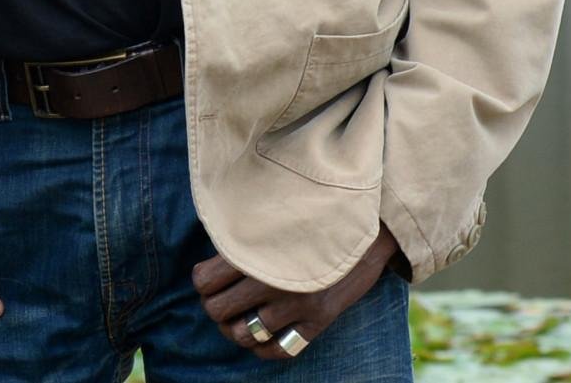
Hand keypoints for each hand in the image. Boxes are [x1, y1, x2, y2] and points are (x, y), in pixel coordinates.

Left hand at [189, 221, 403, 359]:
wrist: (368, 227)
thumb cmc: (313, 218)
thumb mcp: (274, 219)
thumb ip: (245, 239)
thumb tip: (212, 261)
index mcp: (258, 249)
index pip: (204, 280)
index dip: (202, 282)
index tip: (210, 278)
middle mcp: (275, 280)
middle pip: (218, 310)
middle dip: (215, 306)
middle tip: (223, 298)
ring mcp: (297, 305)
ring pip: (243, 334)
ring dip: (235, 329)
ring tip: (239, 318)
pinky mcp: (318, 322)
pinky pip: (278, 351)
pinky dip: (262, 348)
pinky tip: (262, 336)